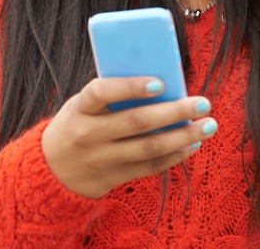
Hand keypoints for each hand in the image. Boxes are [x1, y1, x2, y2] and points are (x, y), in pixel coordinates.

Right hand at [41, 77, 216, 198]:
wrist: (51, 170)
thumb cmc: (76, 124)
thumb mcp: (81, 106)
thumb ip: (111, 96)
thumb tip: (160, 84)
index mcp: (79, 109)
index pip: (101, 92)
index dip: (130, 87)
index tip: (159, 82)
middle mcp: (89, 134)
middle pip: (137, 122)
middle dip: (174, 111)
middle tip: (203, 103)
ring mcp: (102, 159)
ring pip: (149, 147)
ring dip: (183, 135)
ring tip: (208, 125)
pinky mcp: (114, 177)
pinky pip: (150, 166)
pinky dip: (174, 155)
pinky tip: (192, 143)